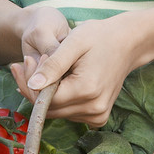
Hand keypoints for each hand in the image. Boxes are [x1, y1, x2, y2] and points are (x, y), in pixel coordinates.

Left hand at [11, 15, 136, 127]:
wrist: (128, 42)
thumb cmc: (100, 37)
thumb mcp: (73, 43)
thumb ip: (52, 65)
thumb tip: (31, 85)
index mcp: (87, 90)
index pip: (44, 100)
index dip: (29, 82)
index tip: (26, 60)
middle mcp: (94, 109)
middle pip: (49, 109)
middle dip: (34, 88)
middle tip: (29, 62)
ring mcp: (98, 115)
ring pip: (57, 112)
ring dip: (46, 93)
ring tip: (45, 66)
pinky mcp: (98, 116)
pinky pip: (68, 113)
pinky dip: (59, 99)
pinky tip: (56, 80)